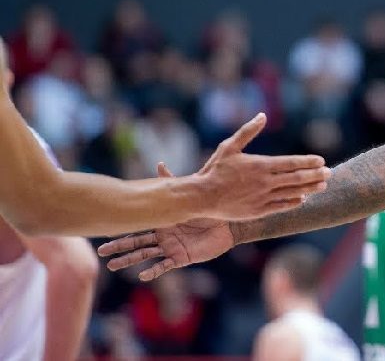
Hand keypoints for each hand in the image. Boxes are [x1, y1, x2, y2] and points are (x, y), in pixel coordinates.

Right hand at [98, 163, 235, 280]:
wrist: (227, 225)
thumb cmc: (207, 210)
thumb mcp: (187, 197)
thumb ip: (173, 182)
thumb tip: (160, 164)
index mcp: (162, 222)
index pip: (138, 225)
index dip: (122, 228)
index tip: (105, 229)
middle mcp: (162, 236)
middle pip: (136, 242)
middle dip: (119, 246)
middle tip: (101, 251)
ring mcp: (170, 248)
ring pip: (145, 255)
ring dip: (129, 260)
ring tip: (112, 266)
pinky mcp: (180, 258)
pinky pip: (165, 266)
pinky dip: (153, 271)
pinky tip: (142, 276)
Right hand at [196, 113, 330, 219]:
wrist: (201, 197)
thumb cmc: (215, 170)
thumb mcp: (229, 146)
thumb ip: (248, 131)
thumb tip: (262, 115)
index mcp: (260, 165)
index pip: (291, 163)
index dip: (308, 162)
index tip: (321, 161)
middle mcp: (265, 182)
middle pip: (297, 178)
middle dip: (315, 175)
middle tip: (330, 173)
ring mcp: (263, 198)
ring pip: (292, 193)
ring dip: (309, 189)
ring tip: (322, 185)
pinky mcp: (258, 211)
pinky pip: (281, 206)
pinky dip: (294, 202)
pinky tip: (303, 199)